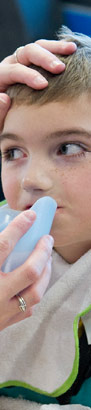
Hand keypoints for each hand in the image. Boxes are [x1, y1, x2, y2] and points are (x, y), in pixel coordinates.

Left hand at [0, 39, 76, 130]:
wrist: (11, 115)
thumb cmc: (6, 120)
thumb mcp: (0, 121)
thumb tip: (4, 98)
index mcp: (0, 77)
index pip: (13, 71)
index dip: (28, 76)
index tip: (43, 85)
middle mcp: (12, 64)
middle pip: (26, 53)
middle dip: (44, 59)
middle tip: (60, 68)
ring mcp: (24, 61)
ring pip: (38, 47)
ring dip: (55, 48)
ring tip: (71, 50)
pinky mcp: (36, 62)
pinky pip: (46, 50)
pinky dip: (58, 49)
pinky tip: (71, 49)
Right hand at [0, 209, 53, 330]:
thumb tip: (4, 229)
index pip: (3, 246)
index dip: (19, 228)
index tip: (30, 216)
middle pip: (29, 271)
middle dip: (42, 252)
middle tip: (47, 239)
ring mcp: (1, 312)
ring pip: (35, 293)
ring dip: (45, 273)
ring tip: (47, 259)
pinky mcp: (4, 324)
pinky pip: (28, 309)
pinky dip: (34, 292)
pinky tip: (35, 282)